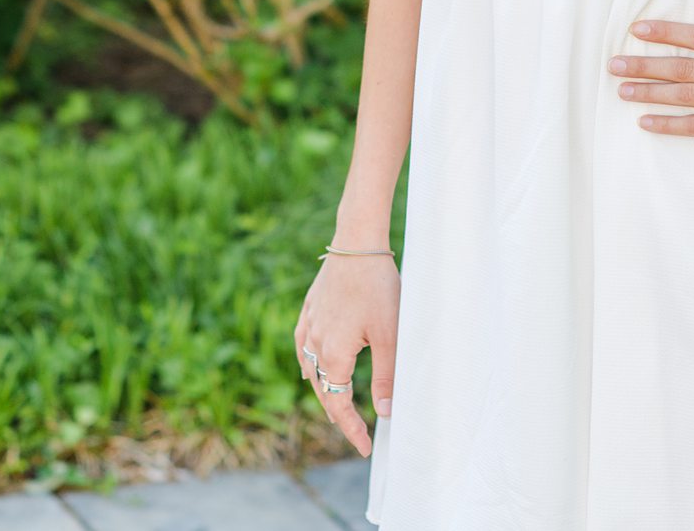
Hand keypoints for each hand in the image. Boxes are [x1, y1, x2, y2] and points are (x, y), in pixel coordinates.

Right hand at [294, 250, 399, 456]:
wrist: (357, 245)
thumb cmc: (378, 288)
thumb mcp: (390, 335)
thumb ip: (387, 376)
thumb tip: (386, 413)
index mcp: (333, 354)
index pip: (339, 404)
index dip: (352, 429)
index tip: (367, 447)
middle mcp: (314, 343)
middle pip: (322, 390)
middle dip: (339, 414)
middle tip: (356, 433)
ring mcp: (309, 325)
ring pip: (310, 369)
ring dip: (324, 391)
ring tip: (337, 407)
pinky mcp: (310, 309)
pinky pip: (303, 346)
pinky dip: (309, 364)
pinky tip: (311, 367)